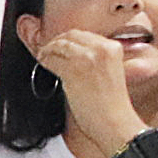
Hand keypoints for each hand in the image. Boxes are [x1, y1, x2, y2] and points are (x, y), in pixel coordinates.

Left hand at [29, 28, 144, 156]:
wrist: (114, 122)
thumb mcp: (110, 72)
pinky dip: (45, 61)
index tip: (60, 44)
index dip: (67, 39)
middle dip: (56, 42)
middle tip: (47, 50)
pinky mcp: (73, 71)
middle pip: (70, 36)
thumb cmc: (112, 104)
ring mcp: (86, 58)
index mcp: (113, 48)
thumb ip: (95, 59)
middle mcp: (100, 49)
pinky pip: (51, 60)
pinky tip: (43, 64)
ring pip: (59, 46)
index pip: (83, 35)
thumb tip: (72, 53)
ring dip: (48, 51)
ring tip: (43, 57)